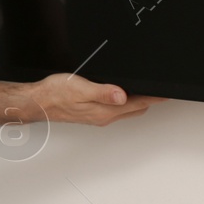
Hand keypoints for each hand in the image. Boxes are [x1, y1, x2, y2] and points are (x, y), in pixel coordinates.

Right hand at [18, 72, 164, 125]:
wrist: (37, 101)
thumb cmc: (55, 94)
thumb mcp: (80, 87)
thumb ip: (103, 91)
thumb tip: (123, 95)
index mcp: (104, 111)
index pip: (137, 103)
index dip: (154, 97)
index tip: (167, 94)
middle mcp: (103, 116)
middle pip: (135, 109)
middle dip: (150, 100)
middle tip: (162, 92)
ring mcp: (97, 116)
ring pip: (126, 110)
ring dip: (138, 102)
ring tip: (149, 93)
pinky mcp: (91, 113)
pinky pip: (115, 110)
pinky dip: (124, 102)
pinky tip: (123, 95)